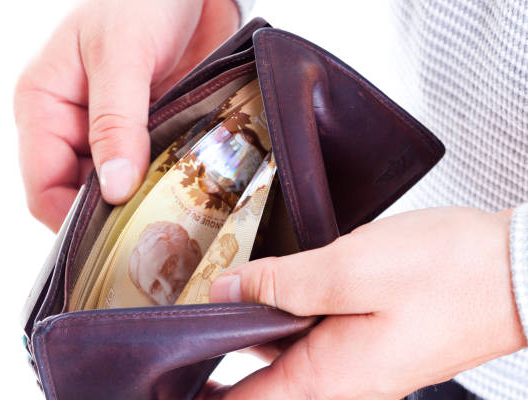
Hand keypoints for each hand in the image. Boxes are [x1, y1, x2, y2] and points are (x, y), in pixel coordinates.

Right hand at [14, 0, 238, 230]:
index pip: (43, 185)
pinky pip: (148, 171)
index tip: (115, 234)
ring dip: (143, 199)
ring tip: (176, 211)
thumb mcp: (121, 54)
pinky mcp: (145, 131)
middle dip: (113, 214)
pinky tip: (186, 189)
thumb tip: (114, 188)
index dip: (71, 218)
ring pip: (117, 186)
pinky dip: (164, 183)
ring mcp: (110, 131)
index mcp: (43, 104)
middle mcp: (71, 123)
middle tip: (154, 230)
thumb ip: (115, 122)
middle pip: (80, 193)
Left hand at [207, 207, 527, 398]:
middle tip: (179, 332)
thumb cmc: (448, 274)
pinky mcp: (367, 341)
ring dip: (247, 337)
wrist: (518, 271)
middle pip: (257, 387)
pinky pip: (308, 339)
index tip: (162, 380)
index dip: (197, 395)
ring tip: (212, 302)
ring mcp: (355, 364)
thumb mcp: (350, 268)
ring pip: (280, 360)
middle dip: (214, 366)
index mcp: (326, 378)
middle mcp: (338, 382)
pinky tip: (267, 289)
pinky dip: (280, 320)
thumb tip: (226, 290)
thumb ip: (280, 283)